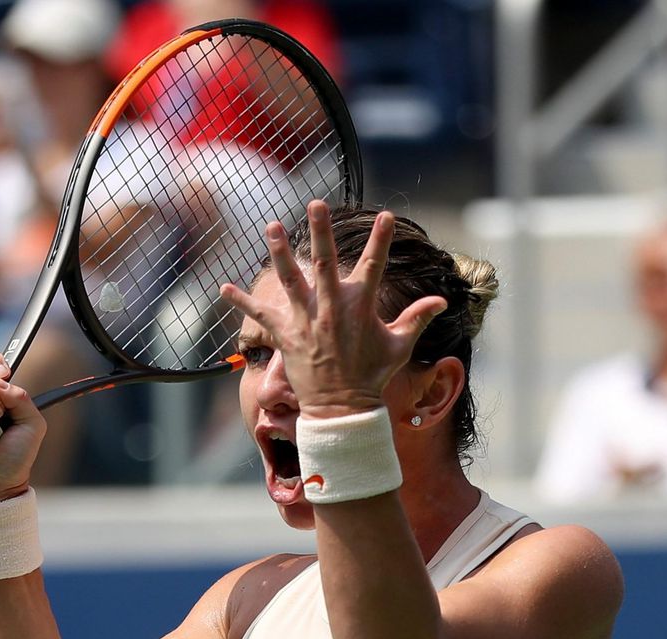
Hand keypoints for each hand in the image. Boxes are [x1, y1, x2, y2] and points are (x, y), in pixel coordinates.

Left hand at [220, 201, 446, 417]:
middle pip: (325, 261)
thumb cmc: (372, 374)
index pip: (375, 265)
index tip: (386, 215)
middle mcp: (332, 307)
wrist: (342, 407)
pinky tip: (223, 288)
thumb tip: (442, 300)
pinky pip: (260, 316)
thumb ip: (417, 318)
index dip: (382, 240)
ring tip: (271, 226)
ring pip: (290, 279)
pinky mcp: (287, 336)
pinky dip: (242, 302)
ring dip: (279, 252)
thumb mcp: (400, 345)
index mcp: (361, 306)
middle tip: (315, 203)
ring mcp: (307, 320)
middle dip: (320, 231)